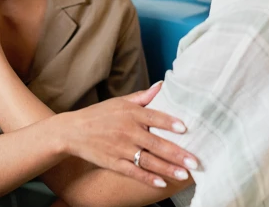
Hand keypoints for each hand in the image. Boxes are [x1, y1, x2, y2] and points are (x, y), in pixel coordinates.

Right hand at [57, 82, 198, 188]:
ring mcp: (120, 149)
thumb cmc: (99, 114)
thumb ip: (143, 97)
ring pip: (148, 160)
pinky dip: (147, 178)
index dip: (169, 122)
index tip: (185, 128)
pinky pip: (133, 172)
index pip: (154, 117)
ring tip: (184, 174)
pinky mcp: (113, 163)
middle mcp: (127, 131)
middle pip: (156, 143)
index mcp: (130, 113)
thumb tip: (162, 85)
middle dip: (177, 153)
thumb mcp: (120, 102)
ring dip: (167, 168)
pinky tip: (161, 183)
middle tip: (195, 161)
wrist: (73, 131)